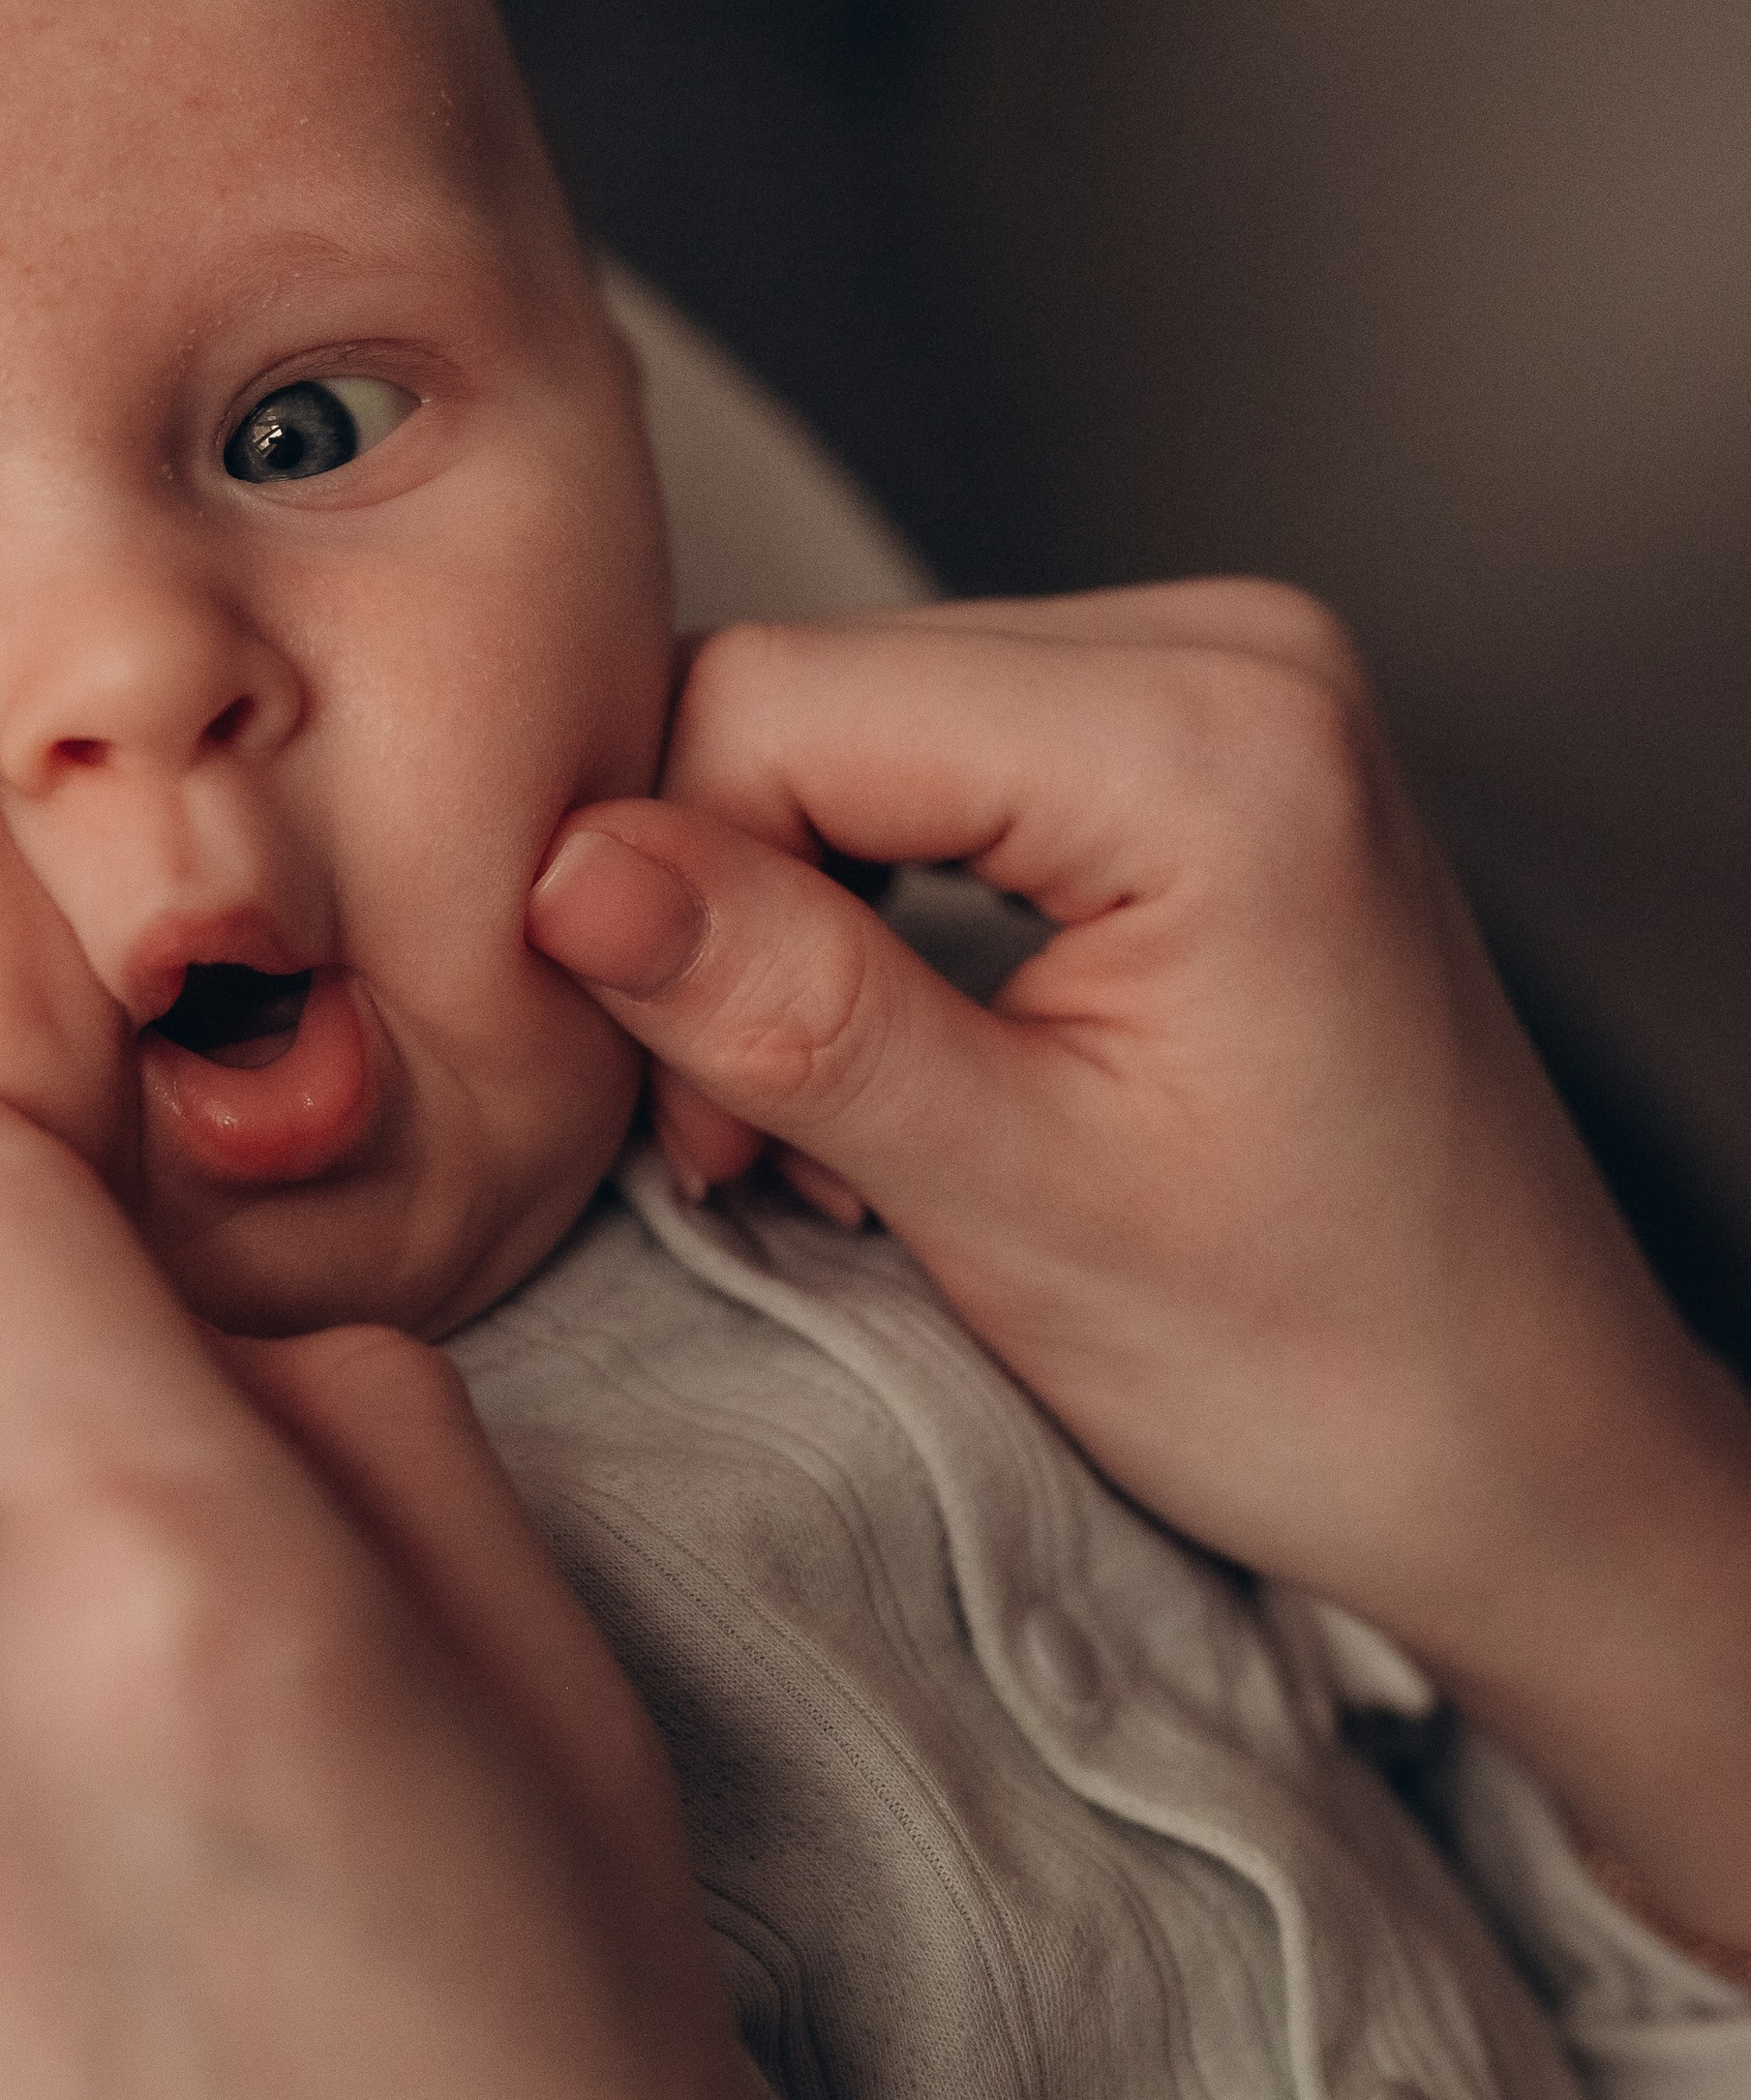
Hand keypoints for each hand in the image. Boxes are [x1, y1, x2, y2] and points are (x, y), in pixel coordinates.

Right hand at [528, 588, 1750, 1950]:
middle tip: (752, 1154)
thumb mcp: (1011, 1205)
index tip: (689, 1118)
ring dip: (789, 926)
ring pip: (852, 727)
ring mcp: (1227, 680)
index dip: (661, 894)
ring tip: (830, 1135)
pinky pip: (943, 758)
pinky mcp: (1208, 740)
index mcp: (1207, 735)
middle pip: (806, 694)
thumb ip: (784, 1008)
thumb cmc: (1327, 1369)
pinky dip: (874, 907)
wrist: (1533, 1452)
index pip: (769, 699)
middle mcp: (1229, 647)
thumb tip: (566, 873)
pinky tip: (905, 1066)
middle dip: (724, 918)